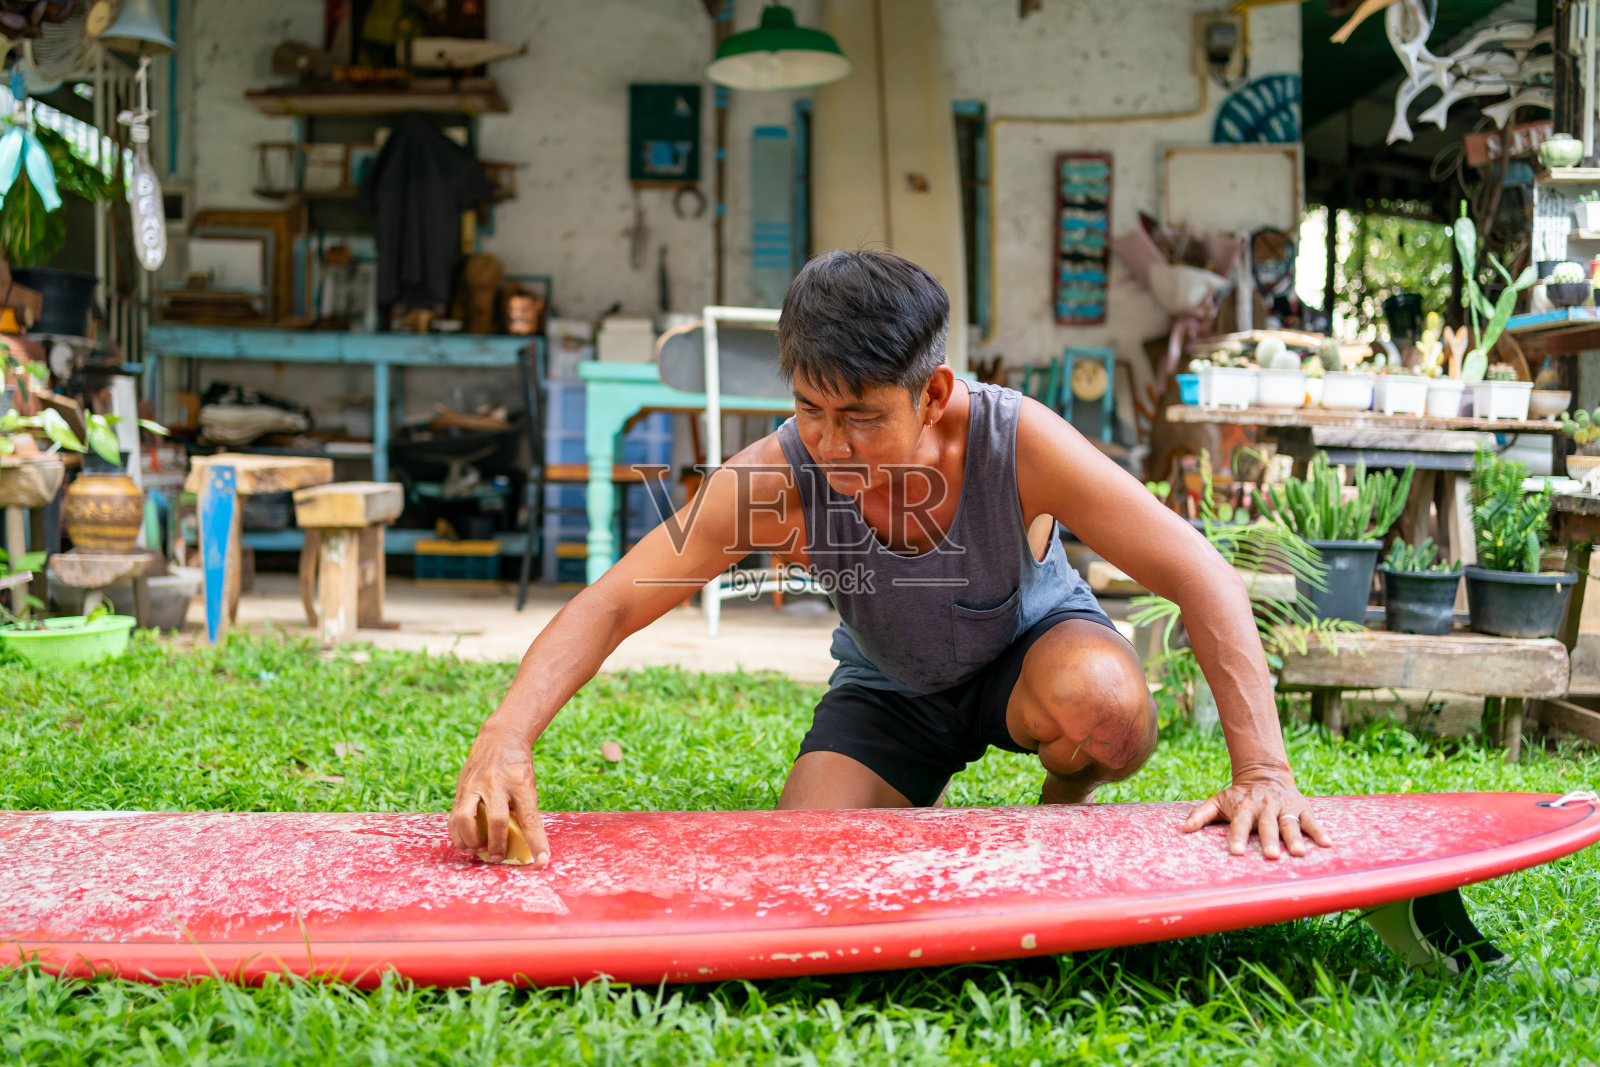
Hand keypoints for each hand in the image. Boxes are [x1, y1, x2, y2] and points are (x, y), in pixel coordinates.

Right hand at [448, 724, 549, 866]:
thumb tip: (523, 844)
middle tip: (498, 856)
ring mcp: (474, 784)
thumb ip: (524, 810)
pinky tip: (466, 842)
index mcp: (519, 782)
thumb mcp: (528, 783)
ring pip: (464, 819)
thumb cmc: (518, 765)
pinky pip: (453, 816)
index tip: (542, 861)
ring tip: (480, 849)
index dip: (536, 842)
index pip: (530, 818)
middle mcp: (495, 783)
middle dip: (497, 845)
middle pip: (495, 820)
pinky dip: (458, 834)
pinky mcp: (460, 788)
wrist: (499, 737)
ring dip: (471, 841)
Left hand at [1181, 773, 1331, 858]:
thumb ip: (1201, 814)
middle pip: (1267, 825)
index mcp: (1244, 807)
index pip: (1239, 824)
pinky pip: (1311, 821)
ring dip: (1295, 838)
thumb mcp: (1219, 800)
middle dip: (1269, 840)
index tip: (1234, 853)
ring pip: (1290, 823)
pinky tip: (1327, 844)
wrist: (1265, 773)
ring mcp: (1284, 807)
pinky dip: (1319, 831)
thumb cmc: (1239, 795)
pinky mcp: (1301, 807)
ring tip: (1299, 853)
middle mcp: (1265, 807)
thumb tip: (1183, 830)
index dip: (1236, 837)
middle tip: (1271, 856)